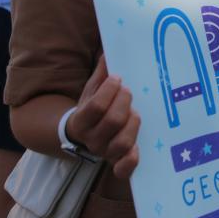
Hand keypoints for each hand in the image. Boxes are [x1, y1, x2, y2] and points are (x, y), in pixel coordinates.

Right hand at [66, 55, 140, 178]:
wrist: (84, 133)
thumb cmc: (92, 106)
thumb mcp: (93, 88)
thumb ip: (102, 72)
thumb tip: (111, 48)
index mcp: (81, 121)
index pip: (96, 107)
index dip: (109, 91)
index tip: (117, 78)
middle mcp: (91, 140)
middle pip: (113, 122)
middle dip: (124, 103)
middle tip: (128, 91)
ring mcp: (104, 153)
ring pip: (122, 143)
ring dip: (133, 124)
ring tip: (135, 112)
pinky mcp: (117, 163)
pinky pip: (123, 169)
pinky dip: (131, 161)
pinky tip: (137, 149)